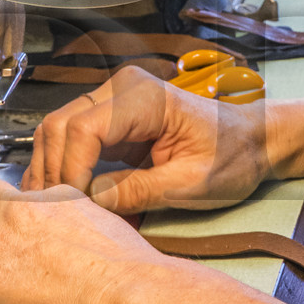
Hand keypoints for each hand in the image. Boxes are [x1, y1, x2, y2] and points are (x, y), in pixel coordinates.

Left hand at [0, 176, 172, 303]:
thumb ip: (93, 231)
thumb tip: (95, 245)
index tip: (5, 212)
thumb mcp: (114, 231)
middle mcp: (23, 214)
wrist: (128, 293)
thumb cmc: (133, 273)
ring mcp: (0, 245)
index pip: (21, 193)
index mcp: (57, 200)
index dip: (8, 205)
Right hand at [23, 64, 275, 212]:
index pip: (84, 128)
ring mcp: (114, 103)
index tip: (75, 206)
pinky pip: (72, 140)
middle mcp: (122, 90)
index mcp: (144, 98)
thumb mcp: (193, 182)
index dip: (71, 170)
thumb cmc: (233, 154)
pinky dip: (62, 167)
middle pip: (60, 124)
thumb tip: (94, 201)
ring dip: (51, 169)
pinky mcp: (112, 122)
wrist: (253, 141)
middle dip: (53, 171)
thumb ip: (142, 191)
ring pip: (58, 130)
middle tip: (56, 213)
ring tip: (53, 209)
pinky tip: (61, 196)